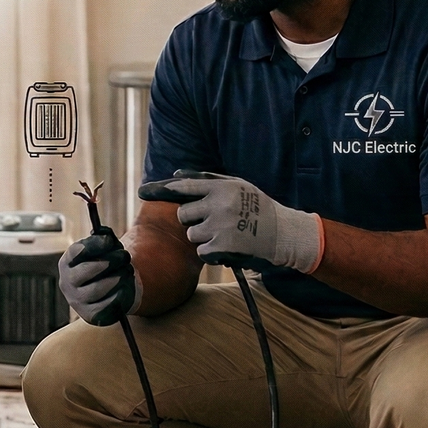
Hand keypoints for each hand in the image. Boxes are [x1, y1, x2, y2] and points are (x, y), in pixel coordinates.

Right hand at [58, 234, 139, 326]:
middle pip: (85, 271)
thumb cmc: (107, 264)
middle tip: (125, 256)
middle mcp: (67, 281)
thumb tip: (108, 232)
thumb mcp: (105, 248)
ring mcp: (76, 300)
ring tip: (128, 271)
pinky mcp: (89, 314)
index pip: (76, 251)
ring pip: (96, 289)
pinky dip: (118, 295)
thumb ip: (106, 237)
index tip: (110, 240)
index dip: (93, 245)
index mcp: (67, 262)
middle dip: (108, 262)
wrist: (111, 289)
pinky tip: (126, 286)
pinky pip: (104, 306)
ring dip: (116, 278)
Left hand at [166, 170, 322, 271]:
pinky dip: (212, 253)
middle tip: (214, 221)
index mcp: (221, 187)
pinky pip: (202, 252)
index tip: (143, 191)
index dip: (162, 189)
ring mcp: (220, 225)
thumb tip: (177, 175)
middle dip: (193, 220)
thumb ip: (207, 178)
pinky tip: (229, 246)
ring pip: (191, 234)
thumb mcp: (238, 185)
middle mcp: (219, 204)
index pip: (185, 187)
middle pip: (183, 214)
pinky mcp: (223, 246)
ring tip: (226, 233)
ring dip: (203, 237)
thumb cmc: (259, 207)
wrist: (284, 234)